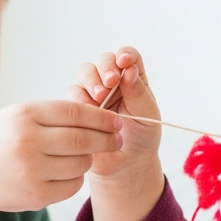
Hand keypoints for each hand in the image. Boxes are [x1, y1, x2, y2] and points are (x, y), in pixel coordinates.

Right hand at [0, 100, 121, 220]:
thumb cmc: (1, 138)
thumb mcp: (20, 115)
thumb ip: (56, 114)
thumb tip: (103, 118)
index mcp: (25, 115)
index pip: (75, 113)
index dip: (101, 117)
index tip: (116, 121)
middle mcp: (27, 142)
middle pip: (83, 140)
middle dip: (106, 139)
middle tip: (116, 139)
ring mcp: (31, 171)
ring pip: (81, 164)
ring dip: (89, 159)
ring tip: (83, 155)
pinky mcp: (35, 195)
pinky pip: (72, 185)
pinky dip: (76, 178)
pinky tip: (67, 172)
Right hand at [67, 46, 165, 220]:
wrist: (124, 165)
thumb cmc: (141, 139)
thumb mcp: (147, 115)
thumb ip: (139, 93)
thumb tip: (128, 69)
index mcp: (133, 79)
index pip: (127, 55)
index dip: (125, 55)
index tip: (124, 63)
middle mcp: (111, 82)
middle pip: (103, 60)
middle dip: (105, 68)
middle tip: (111, 82)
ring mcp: (92, 93)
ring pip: (84, 73)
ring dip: (91, 81)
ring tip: (100, 98)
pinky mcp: (76, 108)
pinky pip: (72, 95)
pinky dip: (79, 100)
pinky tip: (89, 113)